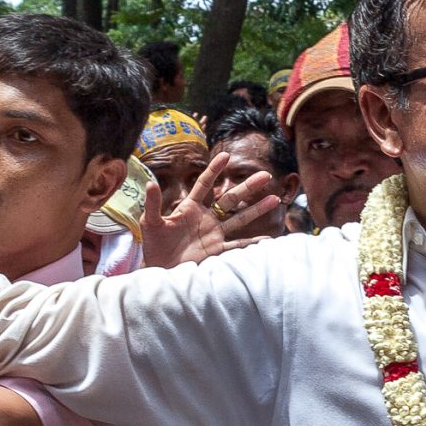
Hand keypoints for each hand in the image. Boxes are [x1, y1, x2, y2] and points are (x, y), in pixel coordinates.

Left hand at [145, 146, 284, 268]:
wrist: (160, 269)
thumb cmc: (153, 245)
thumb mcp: (150, 222)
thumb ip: (152, 203)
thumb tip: (150, 183)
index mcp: (190, 207)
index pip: (205, 184)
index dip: (215, 170)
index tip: (226, 156)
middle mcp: (206, 218)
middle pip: (230, 198)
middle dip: (248, 187)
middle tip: (265, 175)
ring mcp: (214, 233)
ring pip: (239, 218)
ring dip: (257, 209)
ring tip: (275, 198)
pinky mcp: (217, 250)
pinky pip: (238, 245)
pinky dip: (252, 243)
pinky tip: (267, 240)